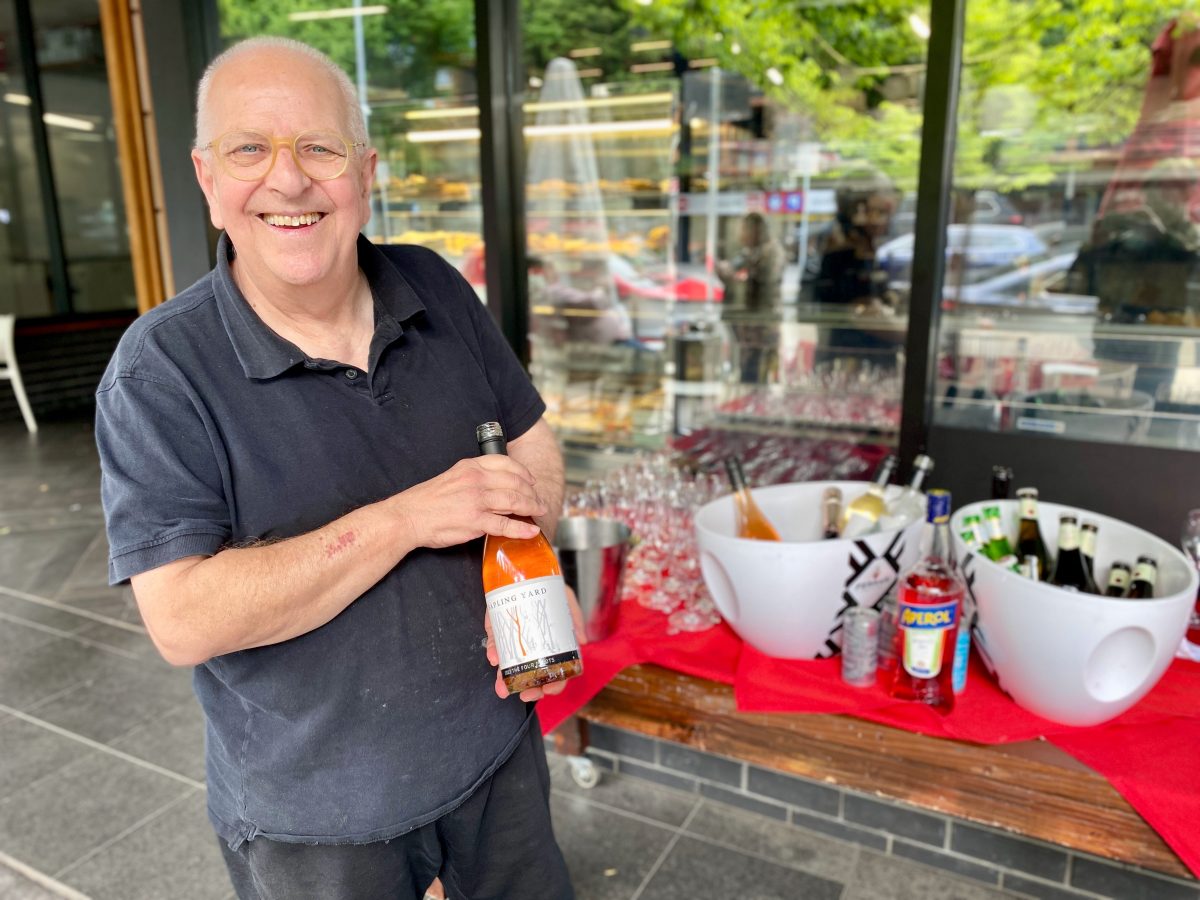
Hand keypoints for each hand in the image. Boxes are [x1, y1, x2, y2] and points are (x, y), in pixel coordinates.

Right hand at [393, 456, 546, 549]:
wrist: (408, 516)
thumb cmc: (427, 500)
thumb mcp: (452, 476)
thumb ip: (473, 476)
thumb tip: (493, 483)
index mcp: (470, 466)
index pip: (505, 463)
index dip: (523, 472)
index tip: (531, 480)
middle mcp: (476, 480)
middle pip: (515, 483)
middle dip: (532, 492)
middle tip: (539, 500)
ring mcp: (477, 500)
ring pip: (514, 501)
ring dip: (532, 507)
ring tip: (540, 511)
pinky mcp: (475, 521)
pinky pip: (506, 525)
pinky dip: (522, 529)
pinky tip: (531, 530)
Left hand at [486, 584, 586, 701]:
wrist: (521, 567)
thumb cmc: (547, 585)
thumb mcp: (565, 597)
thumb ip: (574, 616)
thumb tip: (583, 640)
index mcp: (554, 644)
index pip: (558, 670)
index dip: (556, 683)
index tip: (549, 689)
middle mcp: (534, 646)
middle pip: (535, 675)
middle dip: (531, 689)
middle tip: (526, 694)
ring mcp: (515, 640)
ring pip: (511, 667)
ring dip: (506, 680)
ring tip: (502, 688)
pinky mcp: (497, 630)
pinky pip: (494, 645)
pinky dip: (493, 652)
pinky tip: (493, 657)